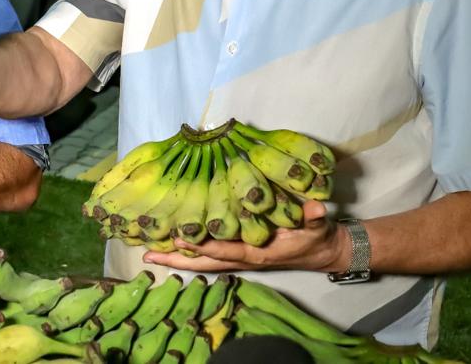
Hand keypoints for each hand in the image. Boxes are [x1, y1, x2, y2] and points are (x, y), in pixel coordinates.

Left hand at [142, 201, 349, 272]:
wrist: (321, 250)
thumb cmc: (314, 235)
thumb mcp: (316, 225)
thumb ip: (313, 217)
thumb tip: (317, 209)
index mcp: (257, 252)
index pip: (225, 250)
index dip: (203, 245)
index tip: (180, 237)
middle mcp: (243, 258)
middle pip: (205, 262)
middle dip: (177, 258)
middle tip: (148, 254)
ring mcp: (238, 258)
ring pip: (203, 262)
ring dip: (177, 258)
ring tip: (149, 253)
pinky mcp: (237, 253)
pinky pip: (208, 256)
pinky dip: (189, 253)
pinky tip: (169, 245)